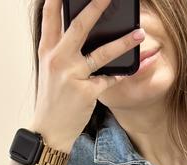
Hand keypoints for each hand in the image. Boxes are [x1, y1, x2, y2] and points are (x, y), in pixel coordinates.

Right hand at [31, 0, 145, 150]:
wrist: (50, 130)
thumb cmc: (53, 99)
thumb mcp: (51, 70)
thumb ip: (62, 49)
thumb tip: (82, 30)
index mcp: (47, 51)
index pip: (50, 16)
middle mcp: (58, 59)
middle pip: (78, 27)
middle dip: (95, 7)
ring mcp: (71, 76)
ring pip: (101, 54)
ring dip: (123, 42)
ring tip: (140, 33)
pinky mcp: (85, 92)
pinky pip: (108, 79)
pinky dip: (119, 74)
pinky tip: (130, 69)